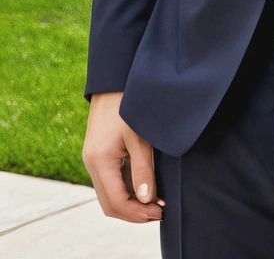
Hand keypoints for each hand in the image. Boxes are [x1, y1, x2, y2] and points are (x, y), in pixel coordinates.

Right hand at [83, 92, 164, 222]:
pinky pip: (110, 182)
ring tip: (155, 202)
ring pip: (109, 195)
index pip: (116, 202)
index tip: (160, 212)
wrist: (113, 80)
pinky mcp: (99, 154)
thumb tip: (146, 200)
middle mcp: (92, 164)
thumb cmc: (128, 105)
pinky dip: (126, 190)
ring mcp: (93, 159)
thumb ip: (143, 170)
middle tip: (159, 211)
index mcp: (100, 161)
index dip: (138, 213)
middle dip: (133, 213)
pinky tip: (144, 187)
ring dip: (130, 203)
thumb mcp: (139, 137)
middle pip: (109, 204)